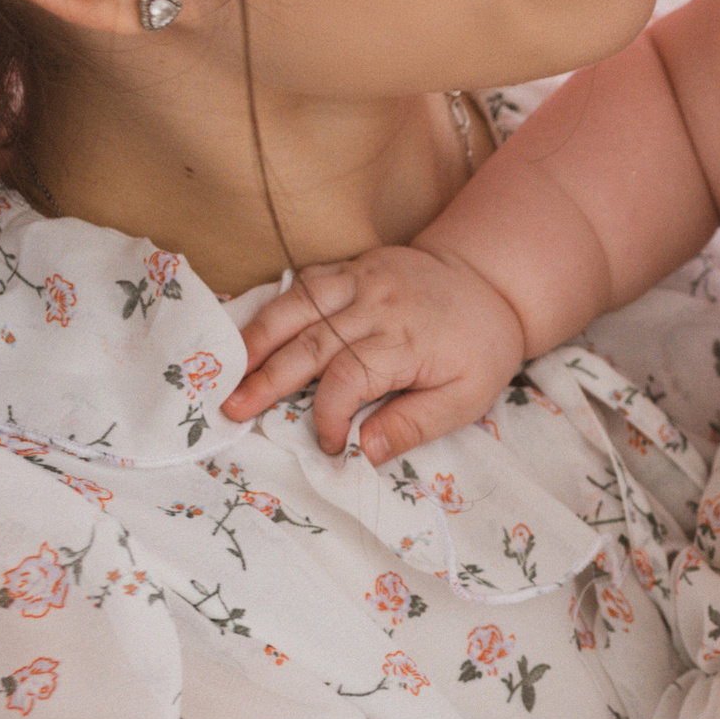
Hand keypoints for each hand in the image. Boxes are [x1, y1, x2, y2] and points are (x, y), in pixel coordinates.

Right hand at [225, 246, 530, 461]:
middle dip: (268, 379)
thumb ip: (413, 425)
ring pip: (298, 305)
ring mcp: (362, 278)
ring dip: (257, 338)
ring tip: (227, 370)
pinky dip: (274, 306)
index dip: (327, 414)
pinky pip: (306, 282)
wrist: (491, 281)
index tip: (326, 443)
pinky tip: (248, 331)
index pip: (349, 378)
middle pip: (311, 343)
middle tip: (233, 409)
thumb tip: (363, 452)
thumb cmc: (479, 349)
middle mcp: (378, 304)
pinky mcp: (353, 266)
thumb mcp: (466, 398)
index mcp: (406, 341)